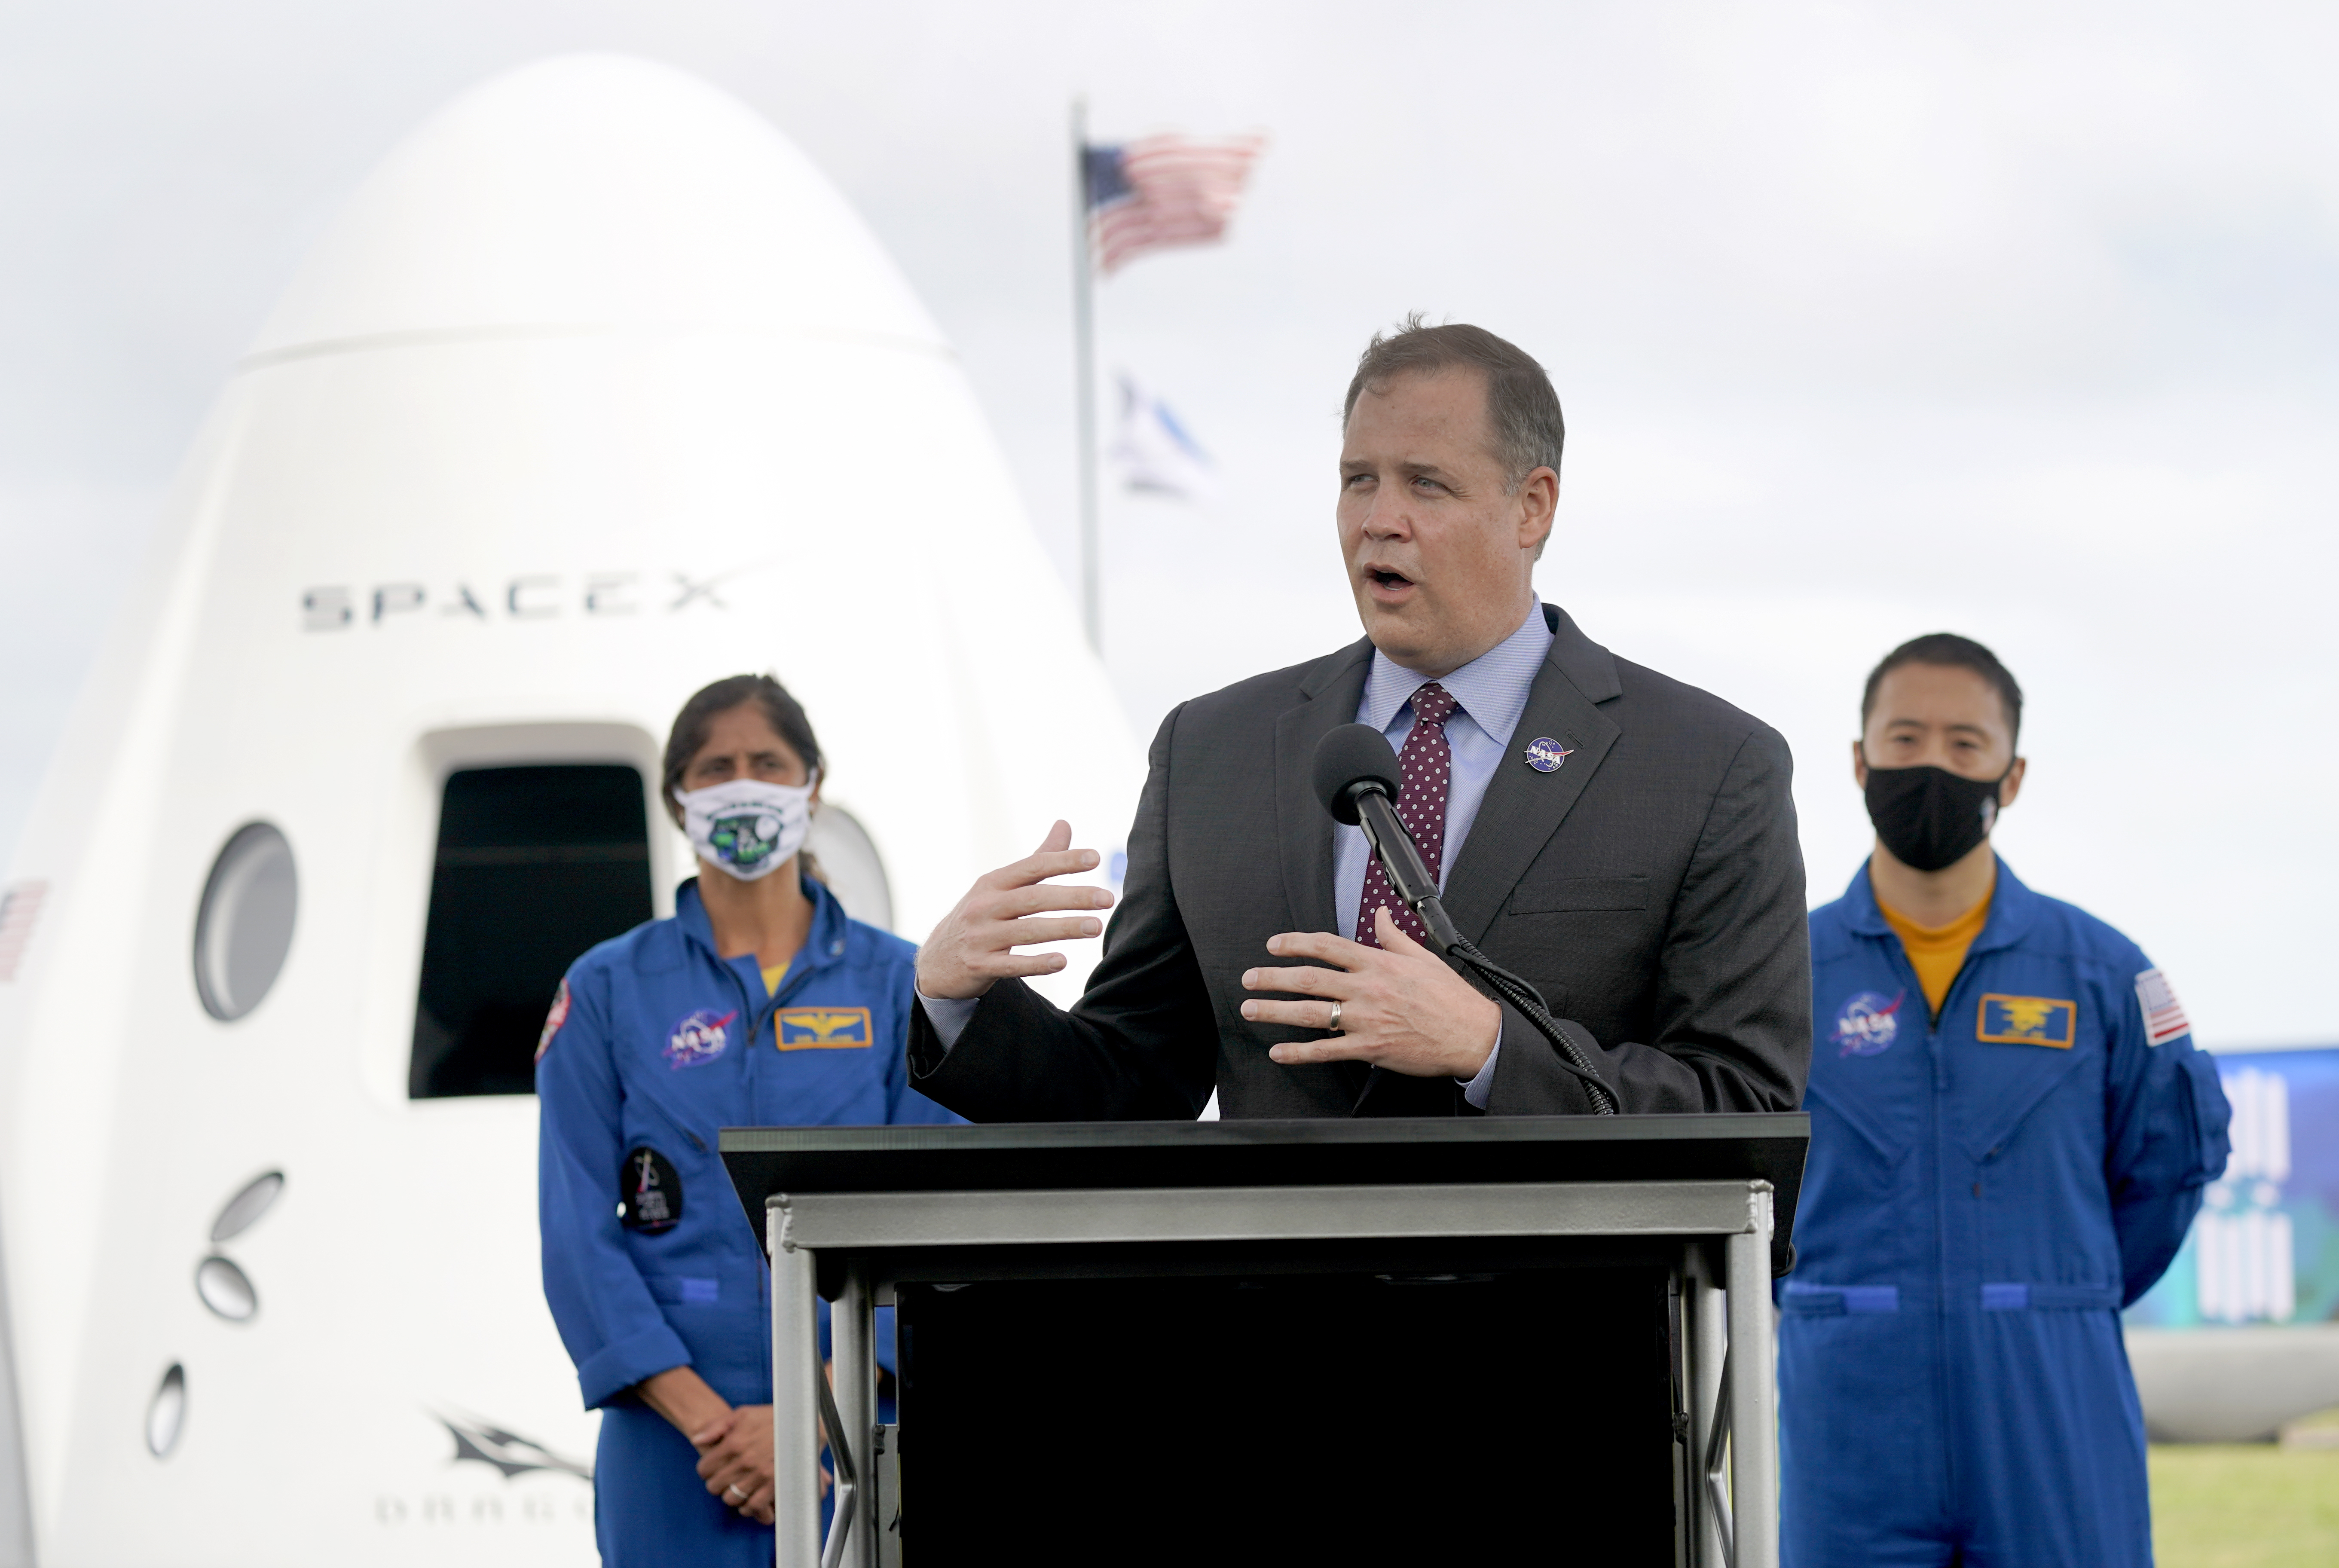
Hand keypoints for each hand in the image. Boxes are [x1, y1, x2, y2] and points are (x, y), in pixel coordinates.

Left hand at [692, 1405, 779, 1523]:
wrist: (806, 1423)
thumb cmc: (773, 1417)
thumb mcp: (743, 1413)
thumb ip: (717, 1426)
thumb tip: (696, 1440)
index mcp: (734, 1442)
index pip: (704, 1468)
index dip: (705, 1469)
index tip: (712, 1468)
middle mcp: (744, 1461)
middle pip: (714, 1486)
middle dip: (716, 1483)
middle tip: (723, 1478)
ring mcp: (760, 1475)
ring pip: (731, 1499)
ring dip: (730, 1495)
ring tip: (736, 1487)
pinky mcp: (775, 1485)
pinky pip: (752, 1506)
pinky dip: (747, 1506)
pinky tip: (748, 1498)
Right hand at [915, 822, 1115, 1000]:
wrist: (937, 960)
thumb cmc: (980, 916)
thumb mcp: (1000, 886)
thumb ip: (1037, 859)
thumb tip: (1065, 824)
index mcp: (992, 883)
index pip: (1031, 866)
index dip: (1063, 861)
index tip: (1095, 858)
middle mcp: (984, 906)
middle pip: (1033, 898)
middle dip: (1073, 897)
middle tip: (1107, 898)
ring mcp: (980, 937)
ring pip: (1027, 931)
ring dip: (1064, 928)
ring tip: (1095, 927)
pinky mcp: (979, 966)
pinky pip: (1012, 965)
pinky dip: (1037, 963)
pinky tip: (1062, 961)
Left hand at [1240, 906, 1499, 1079]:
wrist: (1472, 1034)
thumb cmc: (1450, 998)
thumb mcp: (1422, 956)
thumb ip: (1393, 935)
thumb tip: (1380, 914)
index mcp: (1378, 963)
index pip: (1328, 945)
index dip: (1295, 943)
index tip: (1274, 945)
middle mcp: (1368, 988)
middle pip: (1309, 978)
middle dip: (1273, 978)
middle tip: (1249, 979)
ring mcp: (1366, 1019)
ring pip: (1311, 1012)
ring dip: (1275, 1010)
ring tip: (1251, 1009)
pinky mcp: (1370, 1048)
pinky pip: (1326, 1050)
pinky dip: (1299, 1052)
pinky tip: (1279, 1051)